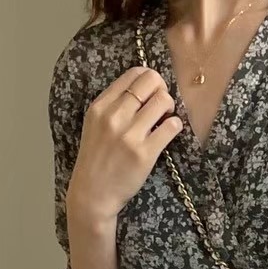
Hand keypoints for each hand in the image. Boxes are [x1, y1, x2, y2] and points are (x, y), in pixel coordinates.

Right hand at [66, 67, 182, 227]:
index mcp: (101, 106)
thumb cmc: (96, 160)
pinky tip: (168, 132)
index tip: (152, 92)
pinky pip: (172, 126)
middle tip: (161, 105)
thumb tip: (144, 89)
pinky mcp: (145, 153)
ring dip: (170, 107)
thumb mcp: (95, 125)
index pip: (134, 74)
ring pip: (163, 100)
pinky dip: (175, 125)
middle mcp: (114, 116)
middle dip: (162, 89)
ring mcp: (130, 135)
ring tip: (164, 119)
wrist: (92, 195)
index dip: (149, 79)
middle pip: (151, 81)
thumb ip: (114, 105)